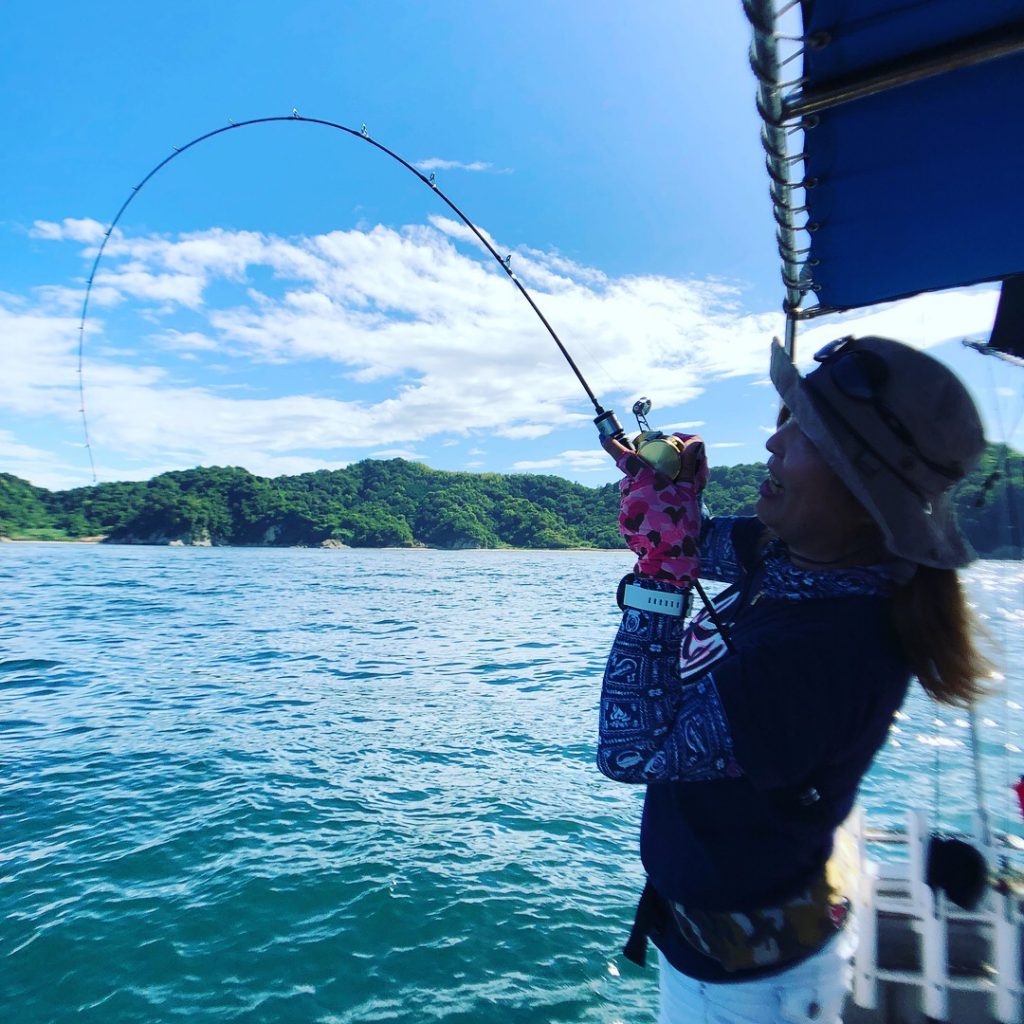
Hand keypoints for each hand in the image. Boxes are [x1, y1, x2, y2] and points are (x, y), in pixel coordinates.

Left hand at [602, 433, 707, 586]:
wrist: (668, 560)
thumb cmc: (682, 525)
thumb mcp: (689, 493)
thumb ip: (689, 466)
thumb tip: (694, 442)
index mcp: (646, 481)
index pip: (625, 458)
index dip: (613, 445)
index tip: (603, 436)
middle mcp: (631, 493)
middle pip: (631, 477)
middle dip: (642, 476)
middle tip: (660, 485)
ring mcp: (624, 508)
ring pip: (630, 493)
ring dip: (642, 494)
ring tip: (661, 508)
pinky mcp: (622, 522)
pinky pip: (630, 509)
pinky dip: (640, 510)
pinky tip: (654, 520)